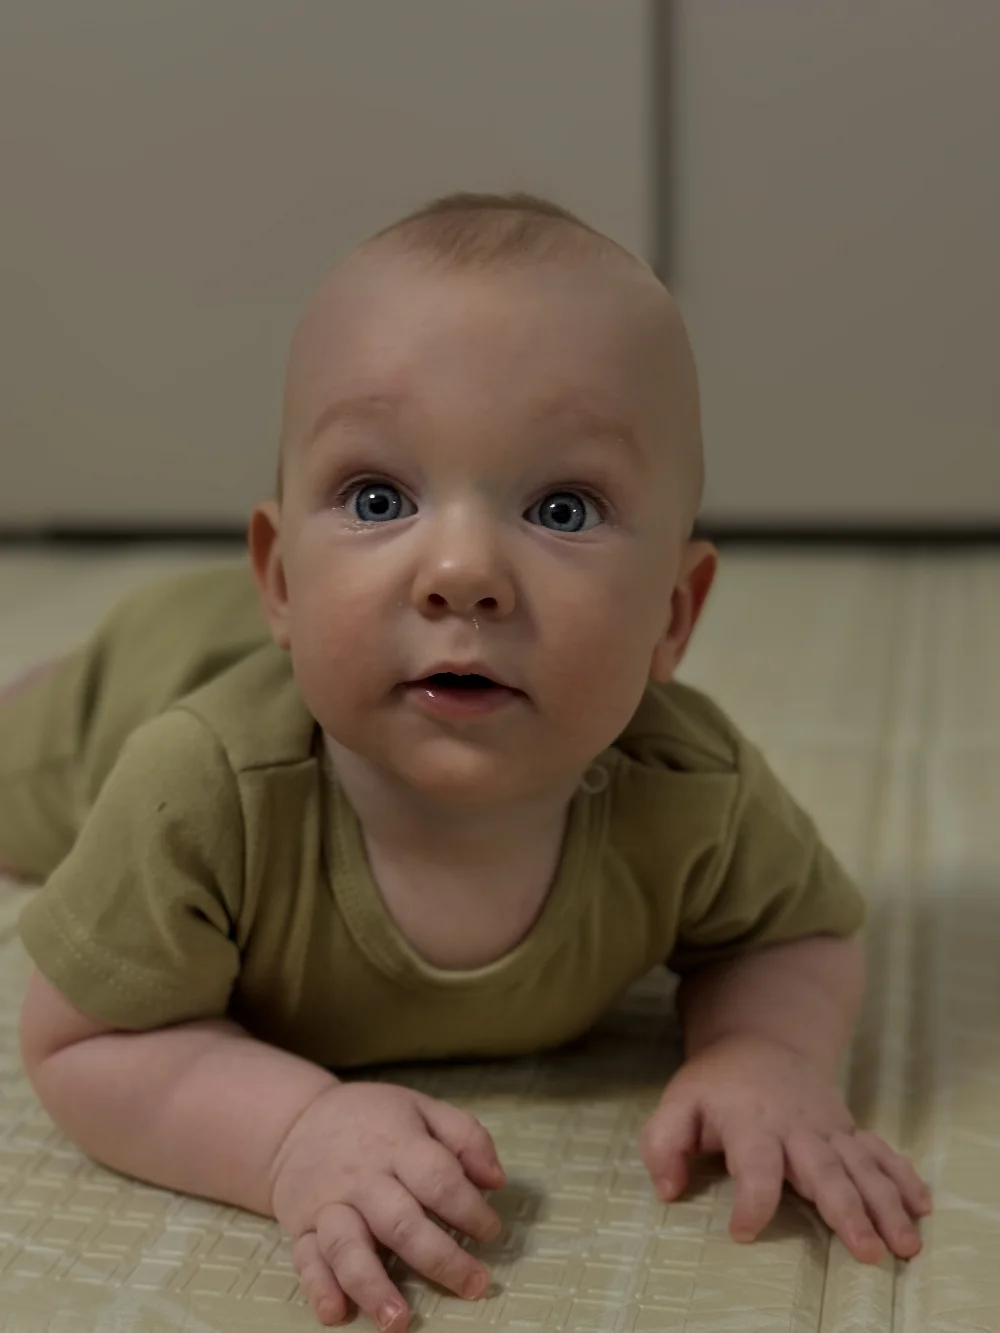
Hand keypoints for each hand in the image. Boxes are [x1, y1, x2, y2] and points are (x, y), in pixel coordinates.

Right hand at [269, 1081, 505, 1328]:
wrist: (297, 1121)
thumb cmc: (372, 1119)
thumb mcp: (421, 1109)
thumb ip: (464, 1136)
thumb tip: (496, 1179)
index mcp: (396, 1143)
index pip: (438, 1178)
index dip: (469, 1208)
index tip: (490, 1232)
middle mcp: (362, 1177)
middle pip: (401, 1221)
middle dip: (440, 1259)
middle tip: (473, 1285)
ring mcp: (329, 1205)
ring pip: (349, 1247)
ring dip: (373, 1285)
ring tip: (398, 1320)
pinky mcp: (301, 1228)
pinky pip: (307, 1261)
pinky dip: (320, 1288)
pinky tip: (335, 1312)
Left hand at [639, 1036, 930, 1262]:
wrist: (760, 1042)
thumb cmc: (716, 1085)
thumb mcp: (677, 1105)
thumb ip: (663, 1145)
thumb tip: (668, 1190)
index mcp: (751, 1125)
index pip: (755, 1166)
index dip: (750, 1200)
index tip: (743, 1231)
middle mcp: (797, 1128)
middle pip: (824, 1170)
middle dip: (846, 1210)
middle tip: (865, 1250)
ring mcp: (828, 1129)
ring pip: (861, 1167)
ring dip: (886, 1205)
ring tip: (904, 1244)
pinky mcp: (848, 1130)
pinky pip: (880, 1153)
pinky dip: (902, 1177)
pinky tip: (921, 1207)